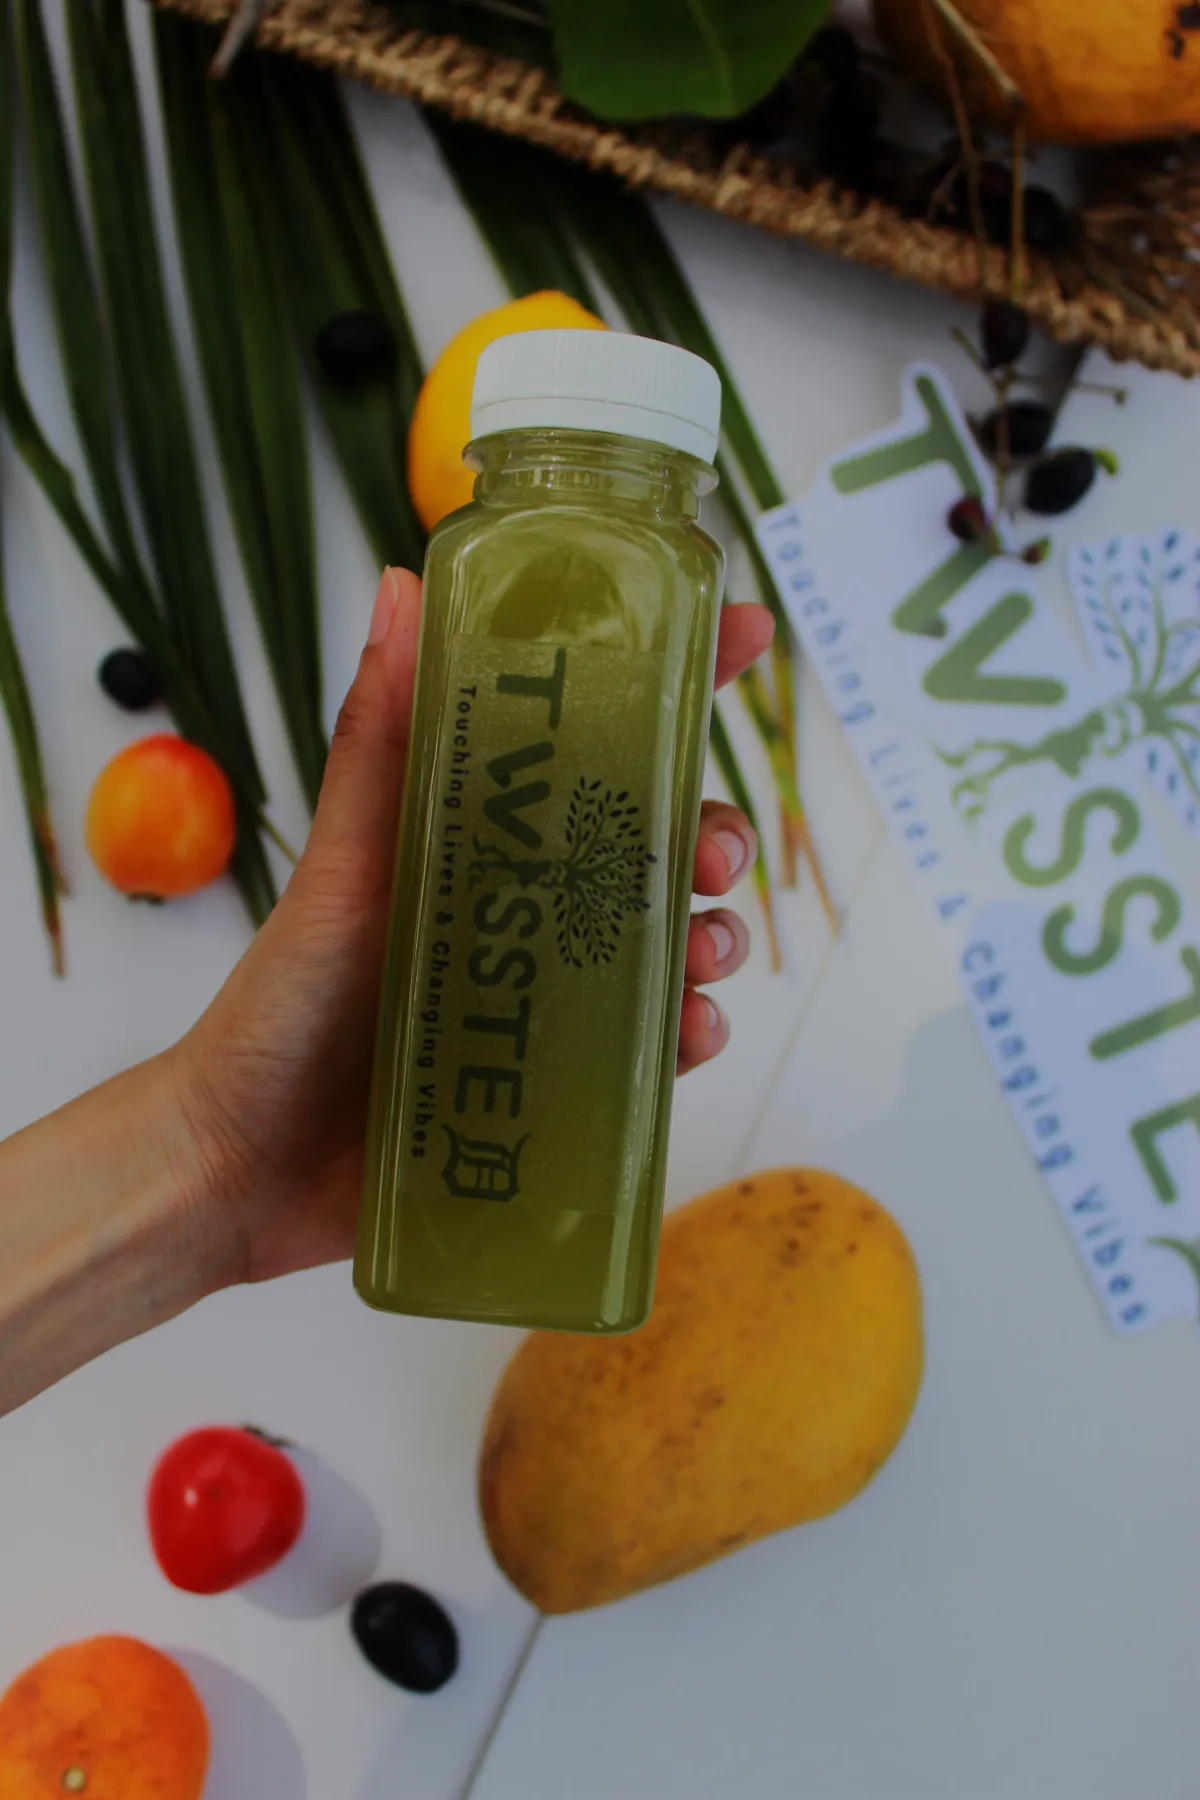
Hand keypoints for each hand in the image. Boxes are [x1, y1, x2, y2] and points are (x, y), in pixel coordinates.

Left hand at [177, 570, 773, 1285]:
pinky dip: (688, 1030)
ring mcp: (546, 986)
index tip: (743, 634)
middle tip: (714, 851)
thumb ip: (382, 737)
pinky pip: (649, 1043)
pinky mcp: (558, 1074)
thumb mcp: (343, 863)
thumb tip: (400, 584)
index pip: (590, 736)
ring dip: (714, 932)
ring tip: (707, 951)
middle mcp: (525, 898)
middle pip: (655, 839)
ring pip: (667, 938)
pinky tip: (690, 1032)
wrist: (250, 1164)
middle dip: (711, 830)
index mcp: (482, 830)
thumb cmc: (283, 1002)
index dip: (673, 678)